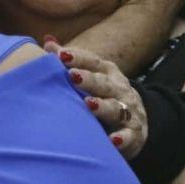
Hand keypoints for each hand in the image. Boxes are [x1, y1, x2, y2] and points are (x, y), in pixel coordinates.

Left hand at [45, 40, 147, 158]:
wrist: (138, 119)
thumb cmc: (104, 94)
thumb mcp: (91, 74)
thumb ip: (70, 61)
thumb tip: (47, 42)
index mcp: (107, 72)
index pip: (93, 62)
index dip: (79, 58)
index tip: (61, 55)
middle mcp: (119, 89)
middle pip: (104, 83)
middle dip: (89, 80)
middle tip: (73, 76)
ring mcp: (128, 111)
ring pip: (116, 108)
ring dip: (103, 107)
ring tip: (89, 105)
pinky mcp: (134, 134)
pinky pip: (129, 136)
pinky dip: (122, 139)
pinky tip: (112, 141)